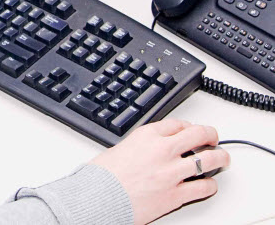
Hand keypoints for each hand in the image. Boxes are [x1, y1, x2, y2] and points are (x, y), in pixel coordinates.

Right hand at [89, 118, 229, 224]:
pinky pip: (203, 187)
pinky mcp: (175, 195)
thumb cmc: (104, 175)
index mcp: (147, 135)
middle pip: (198, 134)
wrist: (99, 196)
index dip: (188, 126)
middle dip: (210, 135)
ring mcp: (172, 173)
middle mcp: (162, 150)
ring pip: (208, 160)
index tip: (191, 130)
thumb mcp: (121, 147)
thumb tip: (153, 147)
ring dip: (219, 158)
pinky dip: (210, 185)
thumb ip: (142, 145)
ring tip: (222, 159)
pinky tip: (209, 184)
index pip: (177, 123)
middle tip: (213, 138)